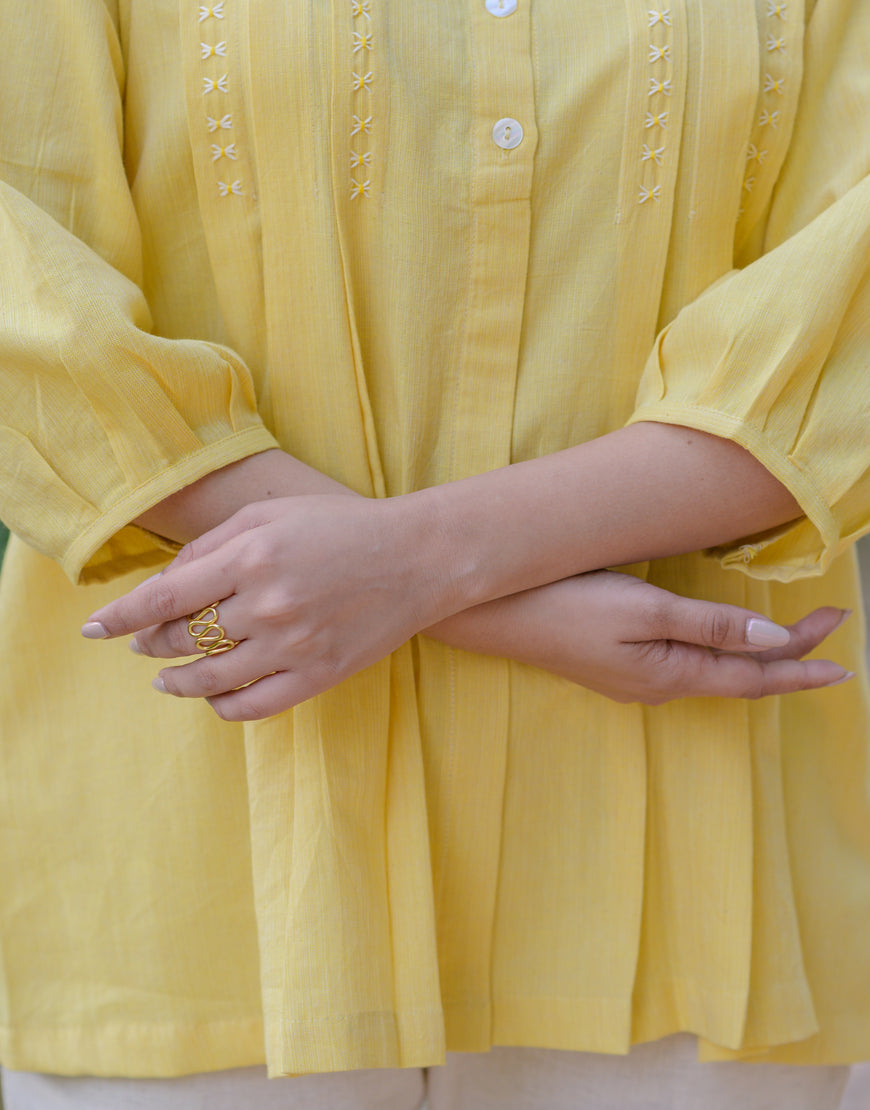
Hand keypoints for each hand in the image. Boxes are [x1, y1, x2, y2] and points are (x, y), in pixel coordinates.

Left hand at [83, 494, 452, 719]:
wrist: (418, 557)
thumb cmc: (341, 525)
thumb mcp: (271, 514)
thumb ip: (212, 545)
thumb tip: (165, 584)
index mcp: (250, 556)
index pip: (163, 598)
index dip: (121, 617)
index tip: (93, 629)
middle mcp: (266, 604)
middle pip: (184, 638)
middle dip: (150, 644)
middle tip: (141, 644)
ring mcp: (294, 644)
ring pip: (212, 679)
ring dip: (177, 682)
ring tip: (165, 679)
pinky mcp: (319, 674)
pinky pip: (254, 706)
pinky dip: (222, 707)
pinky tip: (212, 698)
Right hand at [426, 571, 852, 704]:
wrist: (490, 613)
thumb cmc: (563, 602)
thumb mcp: (641, 609)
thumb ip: (707, 625)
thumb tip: (773, 640)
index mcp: (668, 674)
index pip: (753, 673)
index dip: (802, 660)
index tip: (844, 641)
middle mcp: (656, 685)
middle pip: (738, 676)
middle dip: (790, 657)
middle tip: (832, 629)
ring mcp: (633, 679)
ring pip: (713, 673)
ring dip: (757, 658)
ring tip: (794, 645)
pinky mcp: (614, 666)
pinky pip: (686, 667)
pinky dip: (720, 655)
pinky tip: (721, 647)